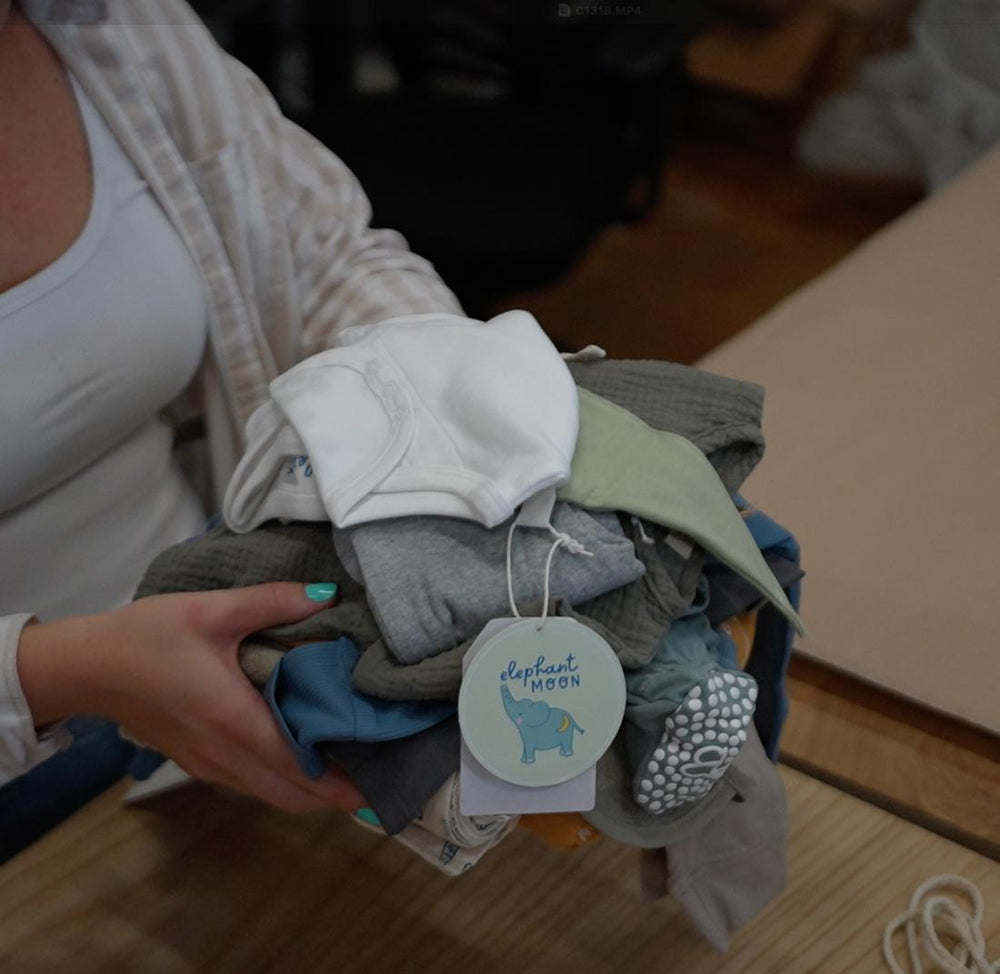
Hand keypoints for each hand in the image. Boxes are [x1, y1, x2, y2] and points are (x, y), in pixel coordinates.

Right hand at [17, 583, 365, 813]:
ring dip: (308, 791)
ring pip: (268, 794)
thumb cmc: (148, 636)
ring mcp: (206, 764)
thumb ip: (274, 601)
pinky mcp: (195, 761)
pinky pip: (248, 783)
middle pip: (289, 795)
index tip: (376, 792)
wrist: (87, 667)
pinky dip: (281, 781)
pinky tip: (300, 754)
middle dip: (332, 797)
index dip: (339, 786)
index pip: (298, 768)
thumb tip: (328, 596)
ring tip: (347, 766)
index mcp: (233, 720)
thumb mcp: (213, 609)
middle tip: (374, 778)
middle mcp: (223, 754)